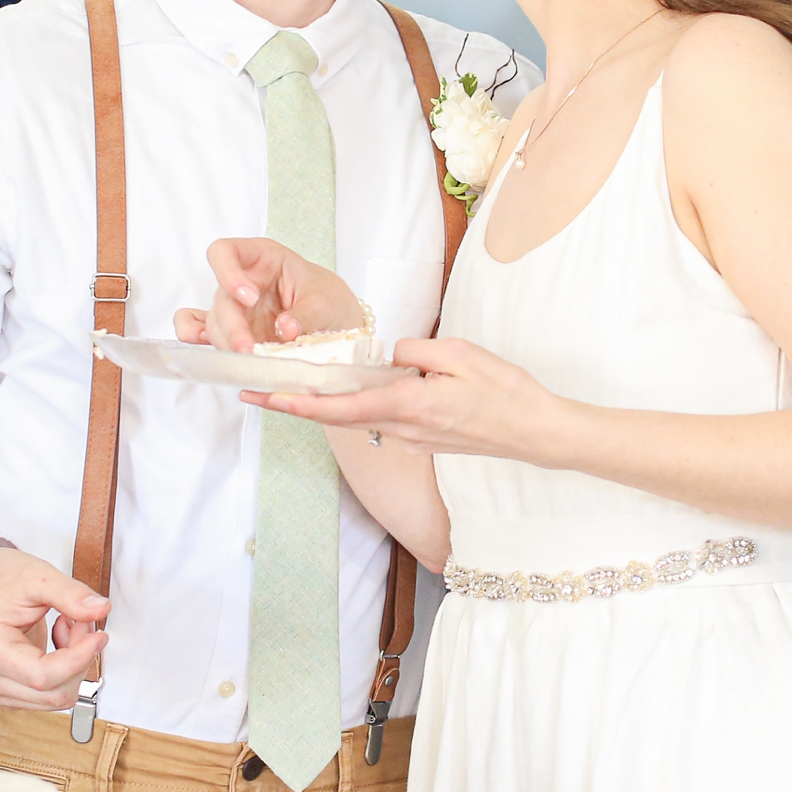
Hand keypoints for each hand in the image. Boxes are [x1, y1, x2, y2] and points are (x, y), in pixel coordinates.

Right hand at [0, 542, 109, 710]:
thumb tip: (100, 609)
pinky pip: (49, 693)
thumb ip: (71, 594)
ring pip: (56, 697)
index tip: (98, 636)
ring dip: (74, 664)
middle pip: (54, 693)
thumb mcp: (37, 576)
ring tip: (68, 627)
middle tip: (81, 622)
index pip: (44, 677)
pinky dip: (64, 670)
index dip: (79, 659)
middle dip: (80, 659)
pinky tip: (59, 641)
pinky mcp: (10, 689)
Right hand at [174, 238, 359, 354]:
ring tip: (253, 363)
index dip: (228, 273)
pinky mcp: (234, 333)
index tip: (250, 298)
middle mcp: (241, 282)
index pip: (225, 252)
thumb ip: (306, 315)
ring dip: (229, 346)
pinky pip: (203, 334)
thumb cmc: (327, 298)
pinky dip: (202, 344)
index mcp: (261, 258)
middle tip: (250, 350)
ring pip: (216, 325)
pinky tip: (215, 354)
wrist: (334, 321)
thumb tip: (285, 330)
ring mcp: (235, 309)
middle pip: (221, 300)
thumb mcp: (325, 301)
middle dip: (233, 328)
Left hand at [241, 335, 562, 459]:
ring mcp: (414, 439)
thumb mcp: (461, 354)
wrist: (536, 432)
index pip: (344, 406)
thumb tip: (391, 355)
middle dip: (296, 406)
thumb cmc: (506, 391)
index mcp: (411, 404)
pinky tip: (349, 393)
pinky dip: (359, 408)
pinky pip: (383, 421)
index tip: (270, 397)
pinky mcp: (423, 441)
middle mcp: (405, 428)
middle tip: (254, 394)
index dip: (302, 403)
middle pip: (339, 417)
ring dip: (324, 407)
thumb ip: (417, 350)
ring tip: (288, 390)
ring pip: (360, 419)